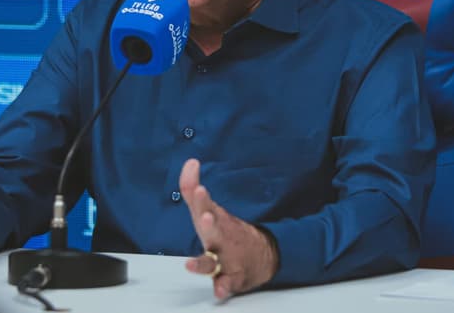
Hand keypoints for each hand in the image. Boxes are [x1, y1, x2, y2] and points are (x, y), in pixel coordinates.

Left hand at [179, 158, 278, 299]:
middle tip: (207, 217)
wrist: (264, 255)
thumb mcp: (210, 209)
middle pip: (213, 230)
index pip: (204, 206)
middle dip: (209, 222)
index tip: (198, 184)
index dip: (199, 195)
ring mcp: (227, 258)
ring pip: (214, 260)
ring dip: (204, 261)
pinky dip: (223, 288)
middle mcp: (221, 237)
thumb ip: (192, 188)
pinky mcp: (232, 277)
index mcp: (214, 220)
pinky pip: (227, 284)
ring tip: (191, 264)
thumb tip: (190, 162)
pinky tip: (219, 291)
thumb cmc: (228, 231)